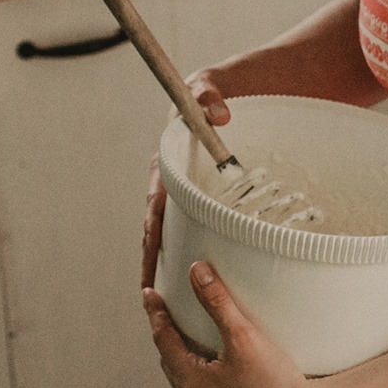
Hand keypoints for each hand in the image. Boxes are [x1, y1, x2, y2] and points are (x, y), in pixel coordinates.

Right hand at [142, 72, 231, 287]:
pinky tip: (204, 281)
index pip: (157, 199)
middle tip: (153, 293)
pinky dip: (197, 252)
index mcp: (170, 162)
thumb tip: (221, 112)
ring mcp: (191, 193)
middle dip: (154, 258)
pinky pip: (200, 229)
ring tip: (172, 301)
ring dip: (171, 262)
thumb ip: (210, 94)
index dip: (153, 226)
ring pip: (177, 232)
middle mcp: (175, 182)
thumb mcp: (213, 86)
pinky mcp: (208, 199)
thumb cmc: (217, 91)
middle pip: (160, 225)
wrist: (235, 92)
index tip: (151, 251)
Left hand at [145, 262, 325, 387]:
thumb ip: (218, 302)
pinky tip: (215, 361)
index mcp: (190, 381)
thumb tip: (196, 271)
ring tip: (186, 333)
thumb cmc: (275, 381)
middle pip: (170, 359)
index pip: (163, 340)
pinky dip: (201, 368)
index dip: (156, 314)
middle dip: (166, 334)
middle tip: (164, 310)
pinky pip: (204, 387)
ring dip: (182, 353)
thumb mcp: (244, 336)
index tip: (150, 293)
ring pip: (186, 376)